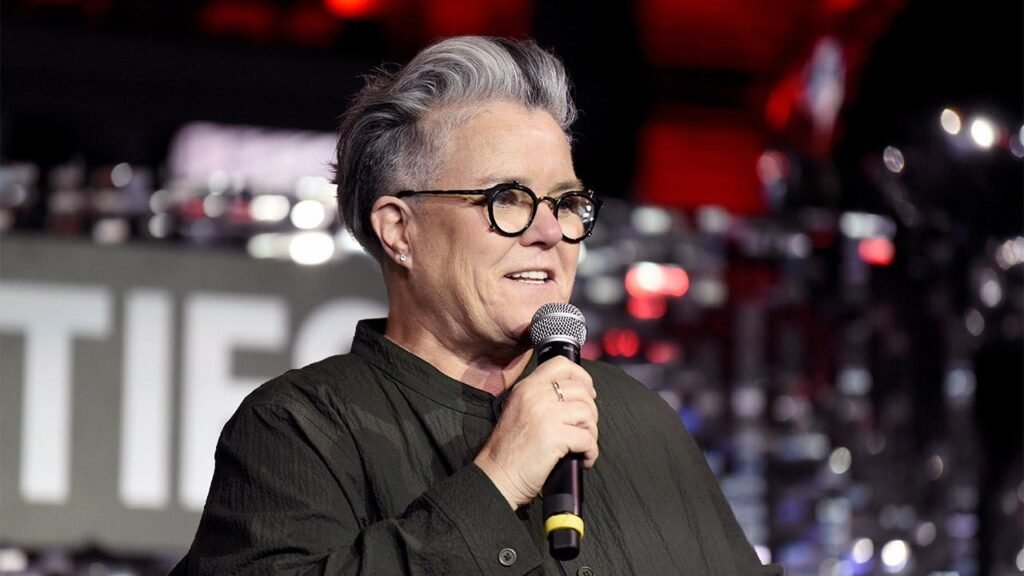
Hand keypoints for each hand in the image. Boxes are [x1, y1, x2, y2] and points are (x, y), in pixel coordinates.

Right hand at [474, 357, 598, 508]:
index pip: (561, 364)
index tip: (589, 393)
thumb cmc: (509, 451)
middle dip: (590, 411)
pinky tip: (583, 459)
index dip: (582, 376)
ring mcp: (545, 414)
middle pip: (581, 389)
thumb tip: (576, 396)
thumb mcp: (519, 411)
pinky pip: (588, 438)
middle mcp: (535, 395)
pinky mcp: (555, 436)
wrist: (497, 476)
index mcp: (526, 387)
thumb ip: (540, 399)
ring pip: (587, 412)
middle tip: (585, 428)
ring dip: (591, 432)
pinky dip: (591, 451)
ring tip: (583, 446)